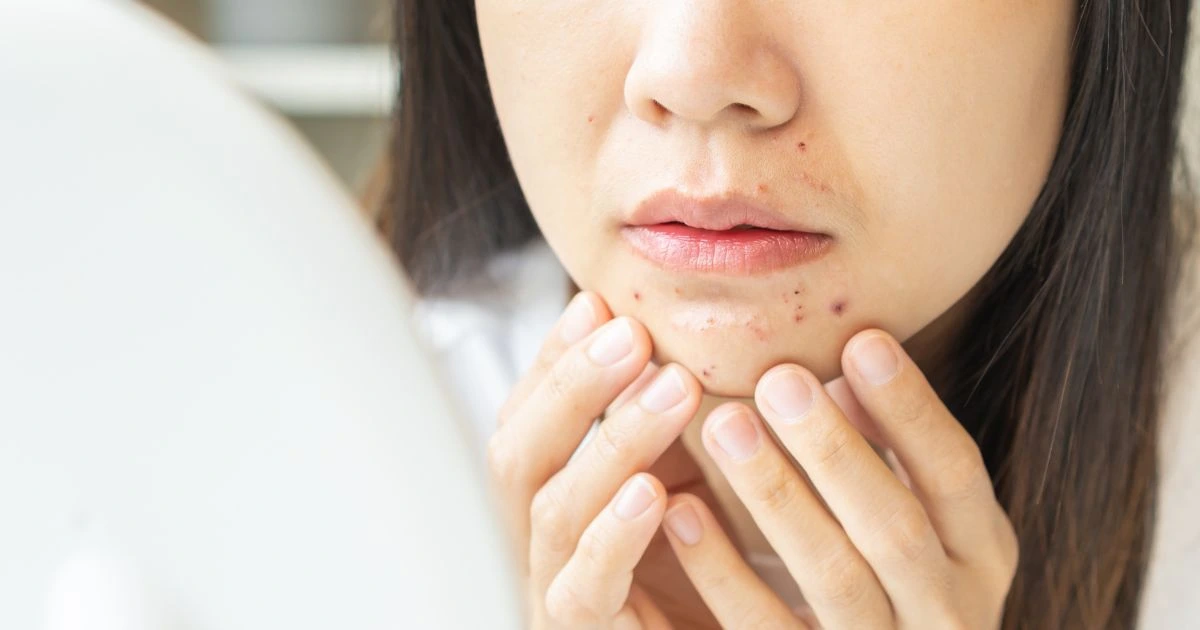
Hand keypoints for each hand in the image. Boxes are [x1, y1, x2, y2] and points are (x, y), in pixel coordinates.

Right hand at [486, 291, 711, 627]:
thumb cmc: (706, 587)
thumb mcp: (689, 487)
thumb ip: (675, 426)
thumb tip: (692, 338)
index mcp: (554, 503)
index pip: (527, 419)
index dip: (553, 359)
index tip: (597, 304)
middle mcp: (538, 546)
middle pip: (517, 455)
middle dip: (570, 385)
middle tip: (631, 332)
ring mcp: (554, 594)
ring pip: (553, 511)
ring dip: (613, 440)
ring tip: (673, 386)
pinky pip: (584, 588)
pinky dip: (613, 535)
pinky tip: (651, 491)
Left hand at [661, 330, 1018, 628]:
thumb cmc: (891, 580)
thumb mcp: (913, 518)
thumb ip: (885, 447)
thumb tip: (846, 357)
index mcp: (979, 556)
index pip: (956, 472)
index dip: (911, 408)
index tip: (861, 341)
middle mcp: (948, 612)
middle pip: (895, 527)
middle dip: (836, 450)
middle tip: (780, 379)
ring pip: (834, 577)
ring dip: (777, 495)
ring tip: (724, 425)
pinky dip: (722, 570)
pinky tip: (680, 511)